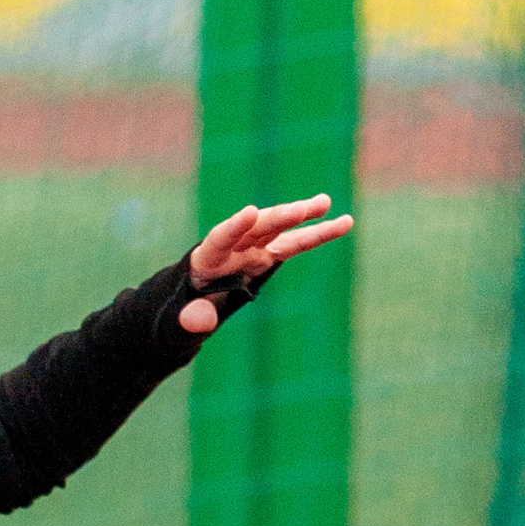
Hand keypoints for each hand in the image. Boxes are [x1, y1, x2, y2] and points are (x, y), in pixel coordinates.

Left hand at [180, 193, 353, 334]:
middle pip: (256, 228)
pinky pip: (295, 243)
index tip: (250, 212)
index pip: (220, 239)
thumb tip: (202, 321)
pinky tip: (344, 222)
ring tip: (326, 202)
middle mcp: (231, 248)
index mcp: (206, 260)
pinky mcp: (267, 255)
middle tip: (300, 209)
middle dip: (278, 219)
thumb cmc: (181, 313)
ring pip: (278, 228)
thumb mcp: (181, 322)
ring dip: (301, 215)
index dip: (234, 227)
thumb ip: (190, 320)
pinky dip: (317, 234)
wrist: (189, 300)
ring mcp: (251, 249)